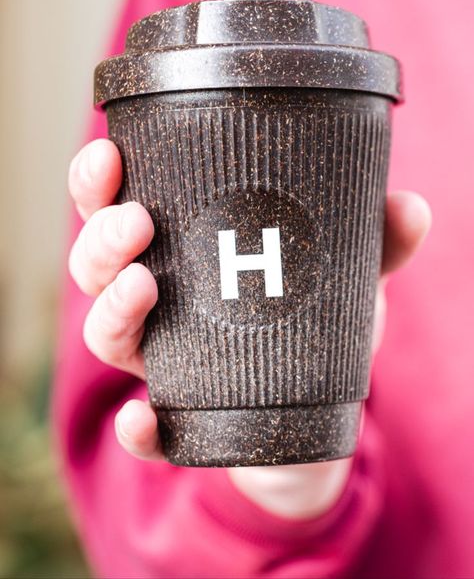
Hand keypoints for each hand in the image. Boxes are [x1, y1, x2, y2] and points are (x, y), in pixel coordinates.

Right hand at [68, 138, 430, 518]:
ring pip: (105, 334)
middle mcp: (154, 303)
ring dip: (113, 311)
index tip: (109, 153)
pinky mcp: (177, 422)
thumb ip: (373, 241)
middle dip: (102, 239)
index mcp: (178, 253)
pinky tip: (143, 420)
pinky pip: (144, 431)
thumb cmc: (310, 323)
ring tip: (143, 287)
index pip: (116, 207)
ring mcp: (160, 362)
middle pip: (95, 265)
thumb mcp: (340, 273)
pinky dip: (138, 429)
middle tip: (137, 220)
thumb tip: (410, 207)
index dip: (98, 183)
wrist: (313, 412)